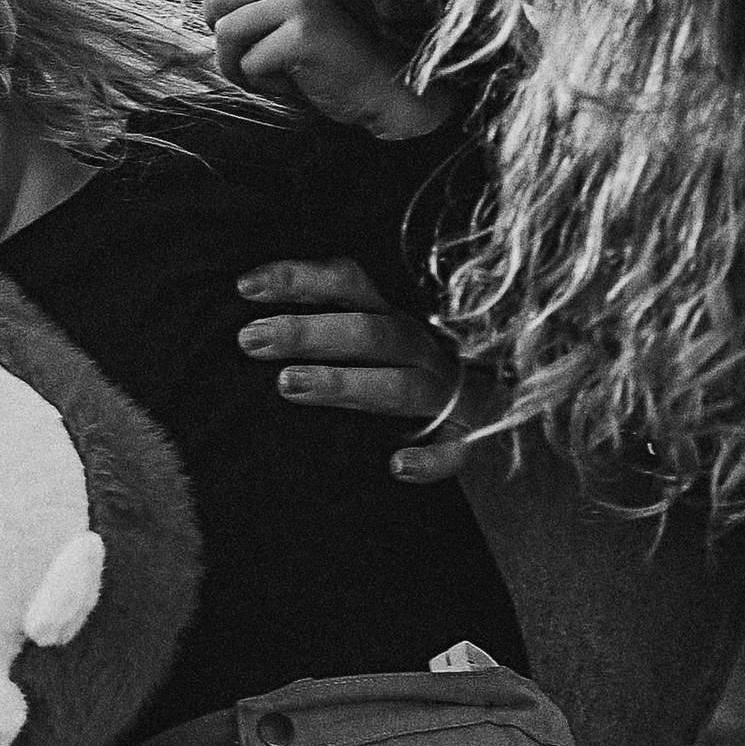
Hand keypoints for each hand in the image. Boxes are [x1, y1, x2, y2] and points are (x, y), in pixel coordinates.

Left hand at [201, 0, 453, 141]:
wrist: (383, 87)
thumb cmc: (328, 66)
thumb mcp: (287, 28)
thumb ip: (253, 13)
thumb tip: (203, 16)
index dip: (219, 20)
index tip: (252, 42)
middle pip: (214, 5)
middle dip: (225, 45)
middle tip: (257, 63)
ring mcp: (298, 6)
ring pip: (227, 35)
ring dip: (242, 69)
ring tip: (277, 75)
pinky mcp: (303, 37)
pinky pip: (251, 65)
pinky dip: (266, 85)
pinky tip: (298, 82)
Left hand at [234, 257, 472, 481]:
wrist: (500, 414)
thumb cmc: (414, 377)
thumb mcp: (378, 342)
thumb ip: (331, 327)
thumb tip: (250, 320)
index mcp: (395, 321)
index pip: (348, 283)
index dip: (299, 279)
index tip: (244, 286)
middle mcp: (422, 350)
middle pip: (369, 332)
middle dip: (308, 332)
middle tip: (249, 339)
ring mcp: (448, 395)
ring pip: (400, 386)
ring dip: (346, 382)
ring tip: (289, 384)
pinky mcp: (470, 439)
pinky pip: (455, 450)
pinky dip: (430, 459)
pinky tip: (397, 466)